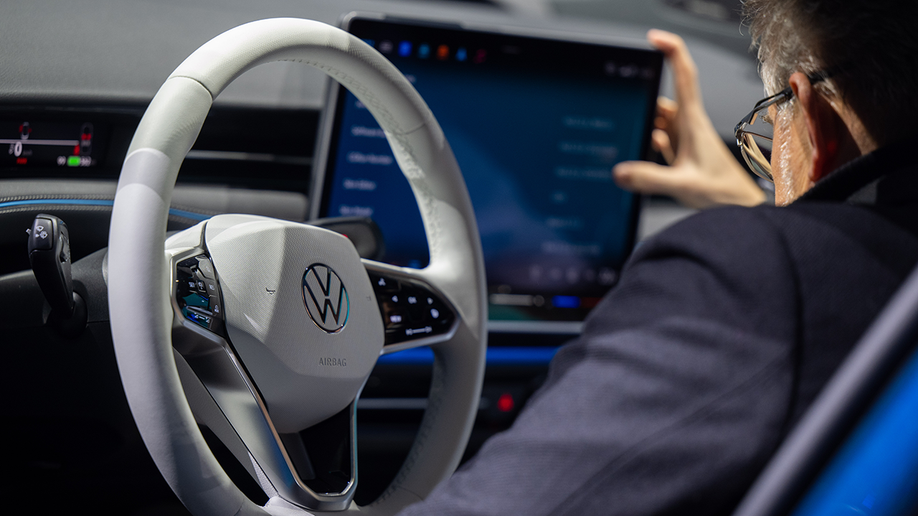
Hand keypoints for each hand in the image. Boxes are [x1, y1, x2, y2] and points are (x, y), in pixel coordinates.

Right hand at [613, 30, 766, 208]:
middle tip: (628, 106)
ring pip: (662, 119)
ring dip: (647, 123)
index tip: (654, 38)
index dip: (670, 50)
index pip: (683, 75)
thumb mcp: (682, 184)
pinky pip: (663, 139)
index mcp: (693, 123)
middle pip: (664, 99)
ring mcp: (687, 140)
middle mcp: (691, 127)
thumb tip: (620, 172)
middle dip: (645, 99)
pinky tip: (646, 152)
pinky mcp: (684, 154)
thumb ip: (650, 179)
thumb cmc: (722, 193)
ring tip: (633, 136)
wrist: (739, 209)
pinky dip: (651, 140)